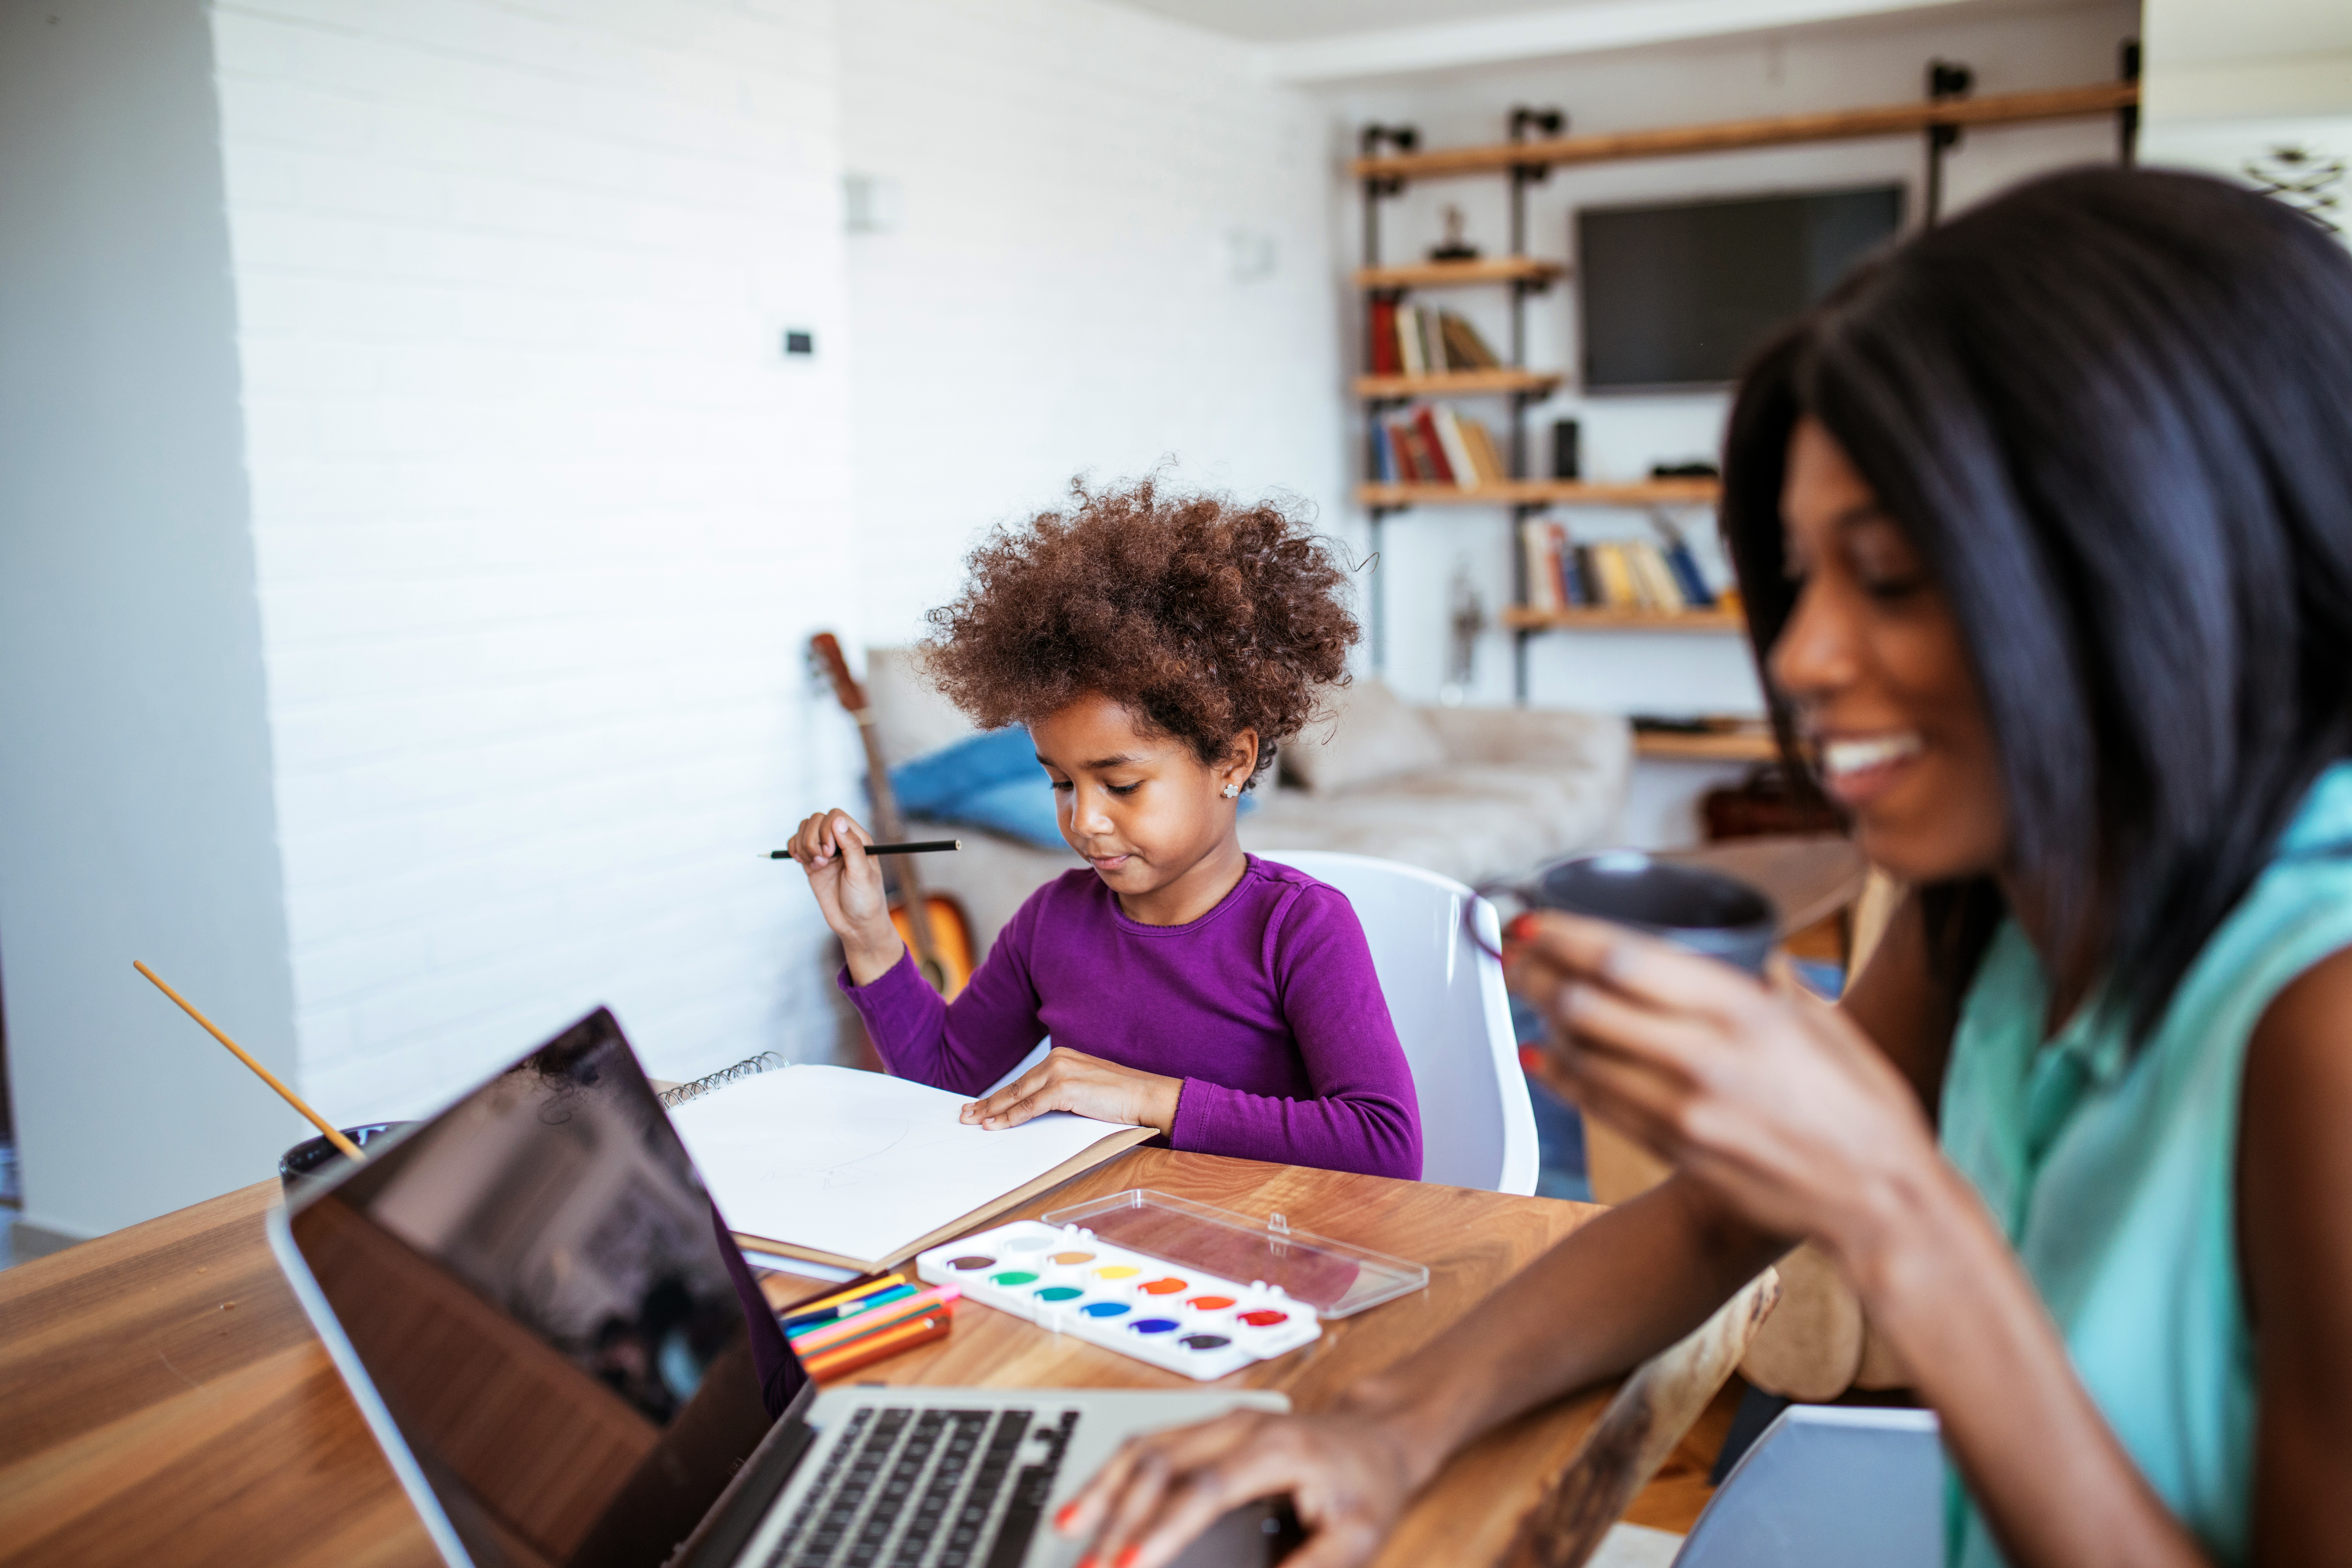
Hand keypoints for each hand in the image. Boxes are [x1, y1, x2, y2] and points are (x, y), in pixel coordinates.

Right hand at [785, 809, 902, 983]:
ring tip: (817, 865)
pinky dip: (794, 849)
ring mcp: (825, 851)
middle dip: (813, 839)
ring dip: (804, 845)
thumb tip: (838, 820)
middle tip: (823, 861)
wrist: (855, 925)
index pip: (835, 816)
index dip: (827, 829)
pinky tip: (804, 863)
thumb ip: (851, 846)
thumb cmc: (866, 900)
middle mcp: (840, 842)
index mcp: (858, 839)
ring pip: (804, 829)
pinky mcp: (812, 863)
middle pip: (816, 820)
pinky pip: (796, 844)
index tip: (830, 852)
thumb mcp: (861, 873)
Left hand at [959, 1046, 1180, 1133]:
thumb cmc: (1120, 1097)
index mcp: (1061, 1058)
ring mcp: (1061, 1072)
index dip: (998, 1096)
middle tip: (965, 1114)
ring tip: (973, 1122)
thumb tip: (1032, 1111)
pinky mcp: (1066, 1088)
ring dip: (993, 1111)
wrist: (1147, 1094)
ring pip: (1017, 1096)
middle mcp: (1057, 1060)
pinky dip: (1012, 1117)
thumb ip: (1058, 1095)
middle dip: (987, 1103)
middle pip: (1014, 1087)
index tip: (979, 1106)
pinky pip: (1031, 1106)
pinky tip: (997, 1125)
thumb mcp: (1083, 1091)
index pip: (1022, 1082)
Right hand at [1057, 1406, 1427, 1567]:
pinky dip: (1111, 1476)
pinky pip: (1147, 1445)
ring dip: (1103, 1492)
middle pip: (1160, 1463)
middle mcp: (1239, 1426)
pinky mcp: (1204, 1429)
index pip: (1203, 1487)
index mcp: (1275, 1449)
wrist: (1377, 1437)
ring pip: (1144, 1448)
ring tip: (1068, 1535)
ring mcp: (1217, 1421)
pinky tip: (1085, 1507)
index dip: (1161, 1528)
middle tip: (1088, 1567)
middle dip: (1117, 1519)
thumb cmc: (1367, 1487)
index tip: (1125, 1567)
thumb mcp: (1356, 1539)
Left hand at [1504, 911, 1941, 1274]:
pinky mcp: (1677, 1151)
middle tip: (1515, 955)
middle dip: (1540, 974)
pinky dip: (1564, 1076)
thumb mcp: (1828, 1026)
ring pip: (1584, 1055)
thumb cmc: (1865, 1109)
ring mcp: (1686, 1110)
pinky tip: (1543, 1058)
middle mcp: (1706, 1057)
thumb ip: (1777, 987)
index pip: (1627, 960)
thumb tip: (1754, 958)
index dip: (1567, 937)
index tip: (1535, 922)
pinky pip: (1600, 1105)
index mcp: (1745, 1012)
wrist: (1881, 1201)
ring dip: (1543, 1022)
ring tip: (1525, 997)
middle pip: (1588, 1003)